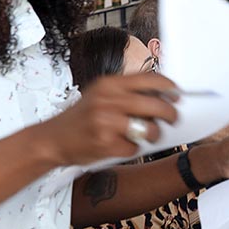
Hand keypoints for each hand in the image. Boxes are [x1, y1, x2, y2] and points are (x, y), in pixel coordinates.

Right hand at [36, 74, 178, 165]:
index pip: (149, 79)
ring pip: (149, 129)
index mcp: (109, 84)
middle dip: (170, 114)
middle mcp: (108, 100)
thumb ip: (126, 92)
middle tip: (172, 118)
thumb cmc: (80, 118)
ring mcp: (107, 122)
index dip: (168, 87)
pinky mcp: (106, 143)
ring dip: (153, 135)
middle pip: (155, 105)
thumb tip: (161, 95)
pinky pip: (135, 147)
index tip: (177, 94)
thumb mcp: (100, 94)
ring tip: (146, 135)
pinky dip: (132, 148)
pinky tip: (121, 144)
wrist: (52, 139)